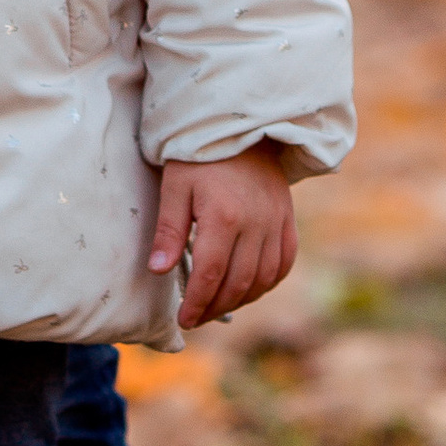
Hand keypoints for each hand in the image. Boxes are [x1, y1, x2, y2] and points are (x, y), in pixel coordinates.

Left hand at [149, 150, 296, 329]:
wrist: (240, 125)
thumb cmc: (200, 156)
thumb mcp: (175, 187)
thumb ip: (169, 231)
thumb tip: (158, 270)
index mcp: (224, 216)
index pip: (211, 275)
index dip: (197, 303)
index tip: (183, 320)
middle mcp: (256, 223)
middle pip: (238, 283)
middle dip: (215, 308)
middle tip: (196, 318)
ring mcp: (276, 222)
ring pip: (263, 278)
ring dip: (241, 299)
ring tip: (217, 307)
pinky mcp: (288, 218)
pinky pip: (284, 262)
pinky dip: (268, 282)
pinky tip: (249, 289)